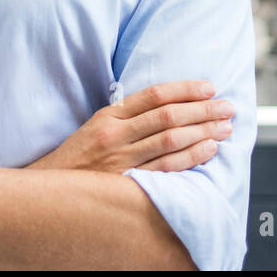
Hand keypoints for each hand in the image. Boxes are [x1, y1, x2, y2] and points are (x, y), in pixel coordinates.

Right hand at [29, 80, 233, 173]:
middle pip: (168, 115)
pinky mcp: (126, 182)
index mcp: (109, 115)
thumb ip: (127, 116)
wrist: (49, 188)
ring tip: (225, 128)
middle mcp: (116, 133)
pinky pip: (164, 168)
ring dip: (202, 132)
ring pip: (170, 140)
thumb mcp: (96, 126)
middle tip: (227, 107)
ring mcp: (121, 159)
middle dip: (202, 110)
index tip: (209, 88)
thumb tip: (166, 104)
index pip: (154, 95)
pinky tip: (208, 150)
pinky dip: (189, 158)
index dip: (185, 89)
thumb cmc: (78, 158)